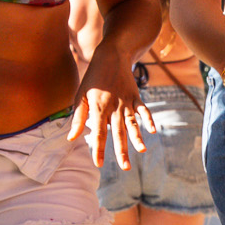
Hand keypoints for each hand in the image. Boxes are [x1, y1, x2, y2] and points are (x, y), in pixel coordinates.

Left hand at [68, 42, 148, 168]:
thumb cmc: (92, 79)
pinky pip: (143, 110)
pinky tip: (153, 131)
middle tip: (126, 167)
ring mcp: (126, 102)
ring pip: (131, 123)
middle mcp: (113, 107)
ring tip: (142, 151)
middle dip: (121, 151)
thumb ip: (77, 118)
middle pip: (117, 133)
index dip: (98, 150)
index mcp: (97, 108)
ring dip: (137, 138)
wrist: (110, 57)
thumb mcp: (80, 96)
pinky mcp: (135, 97)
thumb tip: (71, 138)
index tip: (99, 164)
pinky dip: (148, 120)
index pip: (97, 134)